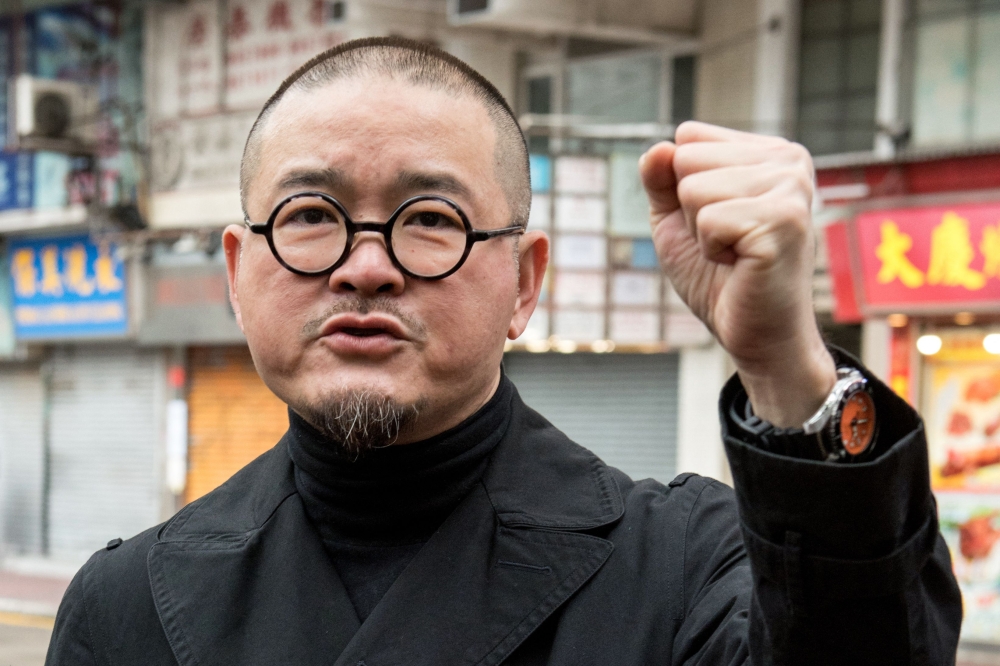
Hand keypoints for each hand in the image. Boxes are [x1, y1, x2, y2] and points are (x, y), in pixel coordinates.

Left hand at [640, 121, 835, 427]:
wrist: (753, 332)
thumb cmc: (719, 276)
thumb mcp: (676, 220)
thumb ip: (660, 180)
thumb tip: (656, 148)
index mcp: (766, 151)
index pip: (688, 137)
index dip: (681, 186)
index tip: (715, 219)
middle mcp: (787, 159)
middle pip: (687, 158)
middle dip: (689, 210)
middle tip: (725, 241)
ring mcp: (791, 187)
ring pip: (694, 188)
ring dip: (701, 231)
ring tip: (734, 252)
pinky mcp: (784, 220)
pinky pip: (708, 219)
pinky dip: (711, 249)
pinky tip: (741, 263)